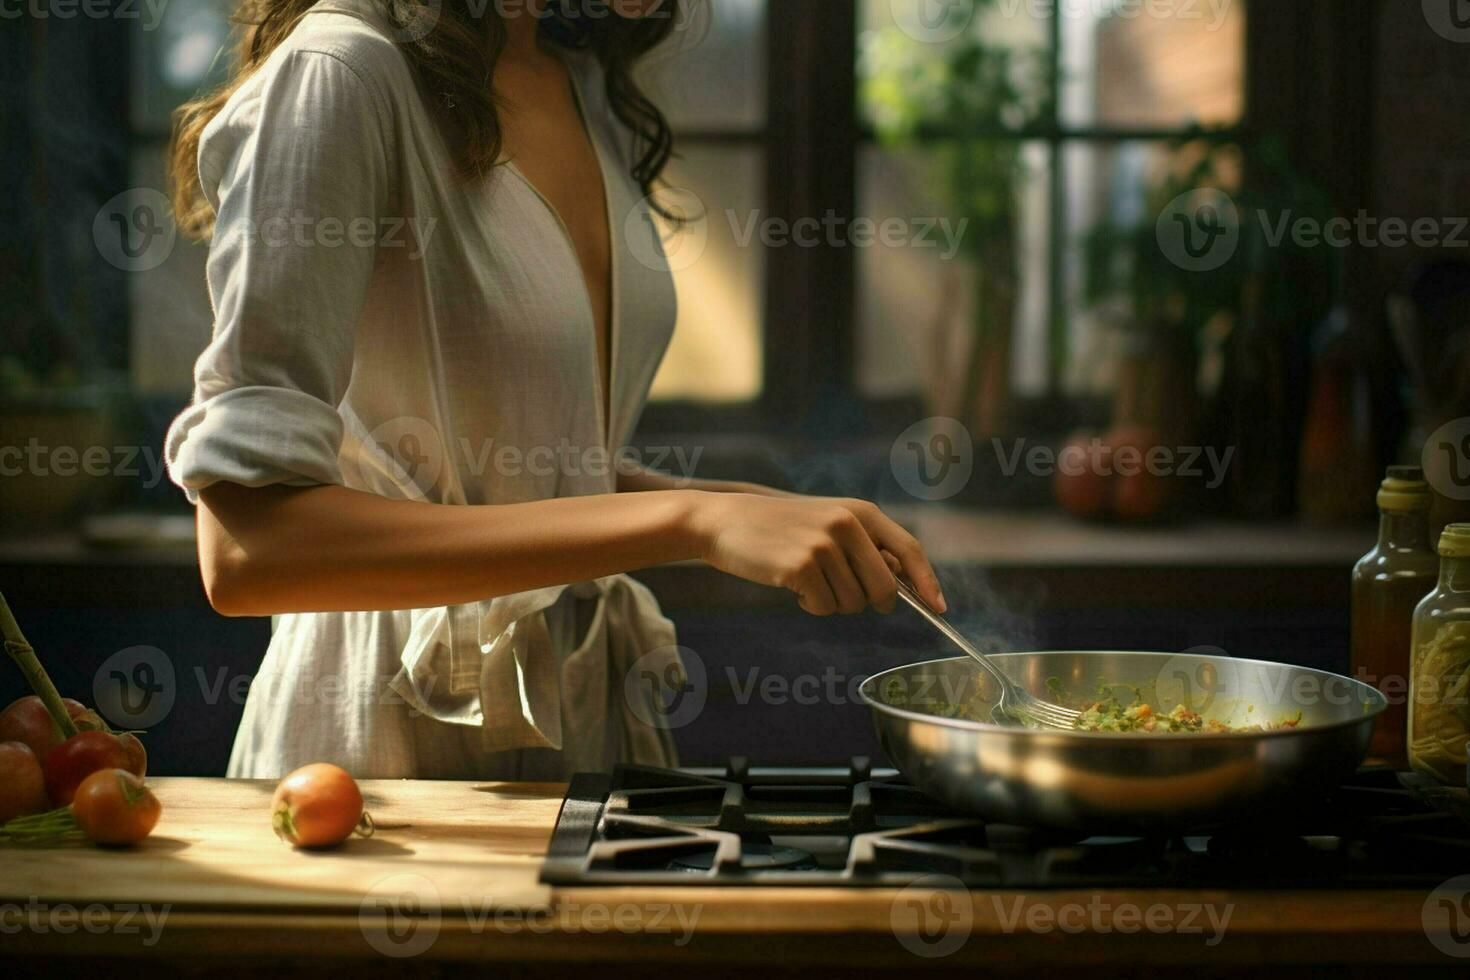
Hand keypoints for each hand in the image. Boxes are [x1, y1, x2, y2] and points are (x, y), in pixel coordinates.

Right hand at [686, 492, 945, 616]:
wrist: (725, 521)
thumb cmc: (779, 528)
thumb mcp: (828, 524)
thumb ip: (865, 547)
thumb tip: (901, 583)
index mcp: (860, 511)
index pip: (909, 549)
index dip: (927, 581)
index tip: (940, 607)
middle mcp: (847, 524)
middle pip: (885, 589)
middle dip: (869, 603)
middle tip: (840, 594)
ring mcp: (825, 544)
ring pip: (852, 603)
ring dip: (831, 602)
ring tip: (806, 578)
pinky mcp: (801, 566)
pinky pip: (824, 607)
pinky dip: (810, 605)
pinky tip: (791, 584)